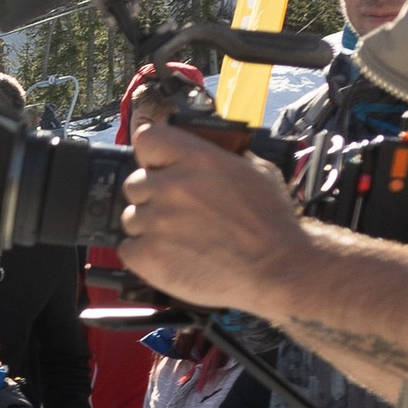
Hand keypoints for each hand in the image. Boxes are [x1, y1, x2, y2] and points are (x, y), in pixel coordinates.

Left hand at [119, 118, 300, 310]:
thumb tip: (202, 145)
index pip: (146, 138)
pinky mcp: (149, 256)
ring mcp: (157, 222)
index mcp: (197, 158)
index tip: (159, 165)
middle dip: (153, 195)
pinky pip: (128, 248)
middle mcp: (172, 186)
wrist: (278, 268)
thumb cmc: (271, 221)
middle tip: (180, 211)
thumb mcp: (255, 170)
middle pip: (135, 182)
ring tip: (182, 237)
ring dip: (150, 226)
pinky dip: (144, 254)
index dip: (153, 154)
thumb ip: (220, 155)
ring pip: (131, 217)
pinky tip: (172, 255)